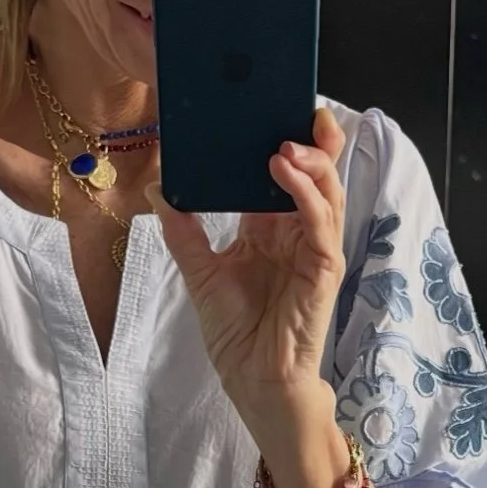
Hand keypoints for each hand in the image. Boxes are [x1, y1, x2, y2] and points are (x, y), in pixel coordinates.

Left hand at [150, 108, 346, 416]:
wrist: (254, 382)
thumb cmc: (237, 333)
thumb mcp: (200, 272)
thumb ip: (185, 231)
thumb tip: (159, 189)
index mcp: (272, 230)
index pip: (283, 175)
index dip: (282, 140)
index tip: (268, 107)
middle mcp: (297, 234)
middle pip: (316, 174)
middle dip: (313, 139)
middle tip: (297, 105)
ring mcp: (315, 250)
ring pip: (327, 192)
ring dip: (311, 162)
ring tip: (285, 140)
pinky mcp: (324, 271)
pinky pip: (321, 225)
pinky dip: (307, 196)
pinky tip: (287, 173)